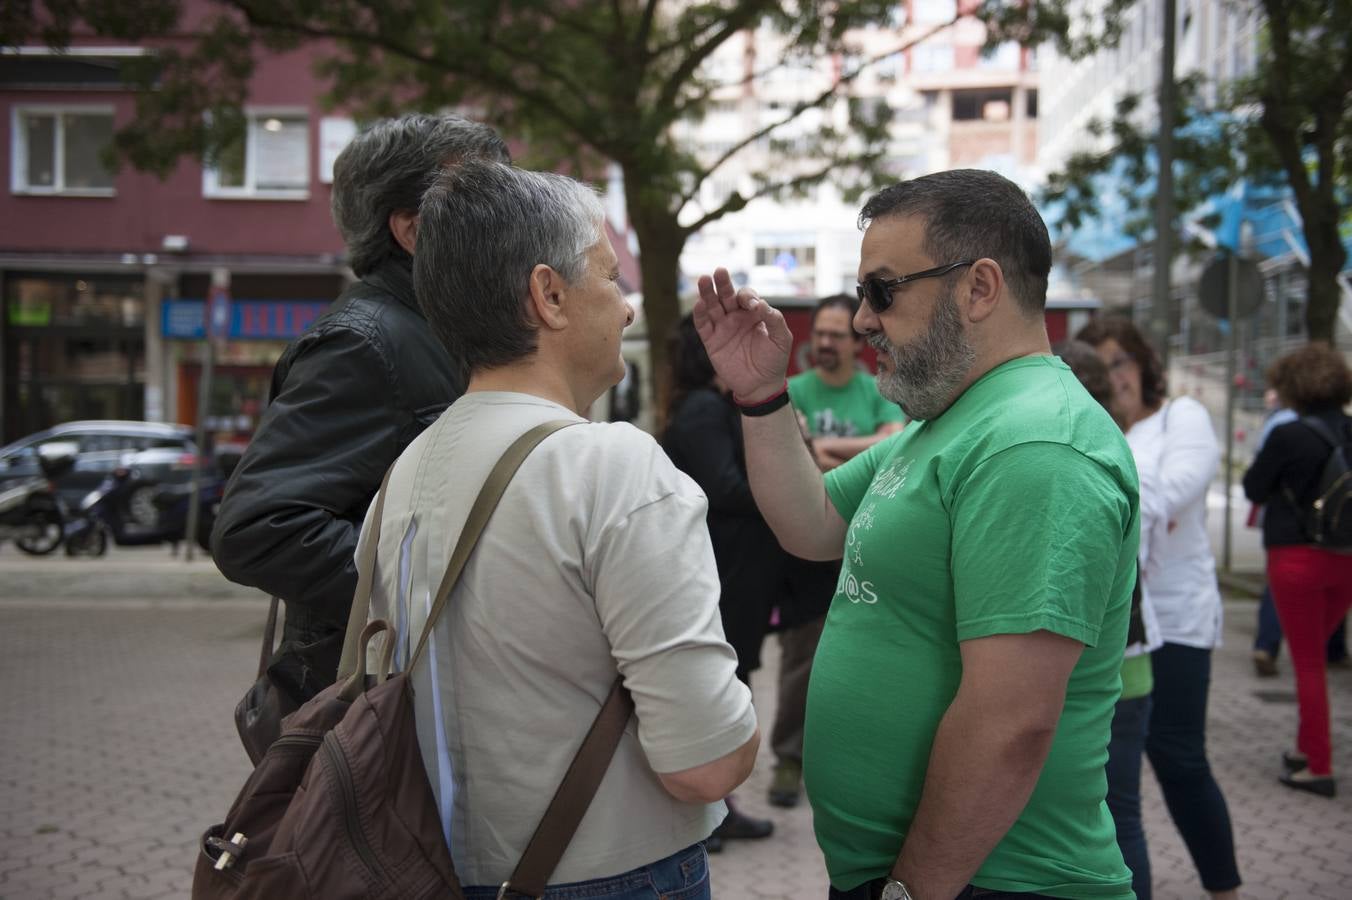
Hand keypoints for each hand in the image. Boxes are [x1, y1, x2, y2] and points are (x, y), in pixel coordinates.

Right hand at [693, 267, 793, 402]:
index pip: (746, 297)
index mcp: (753, 314)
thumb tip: (760, 304)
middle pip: (726, 295)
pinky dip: (699, 315)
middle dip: (723, 283)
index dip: (748, 297)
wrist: (761, 386)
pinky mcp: (712, 342)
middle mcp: (736, 317)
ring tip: (703, 279)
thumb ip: (775, 319)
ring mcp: (723, 329)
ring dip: (707, 293)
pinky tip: (699, 304)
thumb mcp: (782, 338)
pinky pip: (703, 326)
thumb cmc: (774, 361)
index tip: (754, 306)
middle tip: (719, 271)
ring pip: (712, 306)